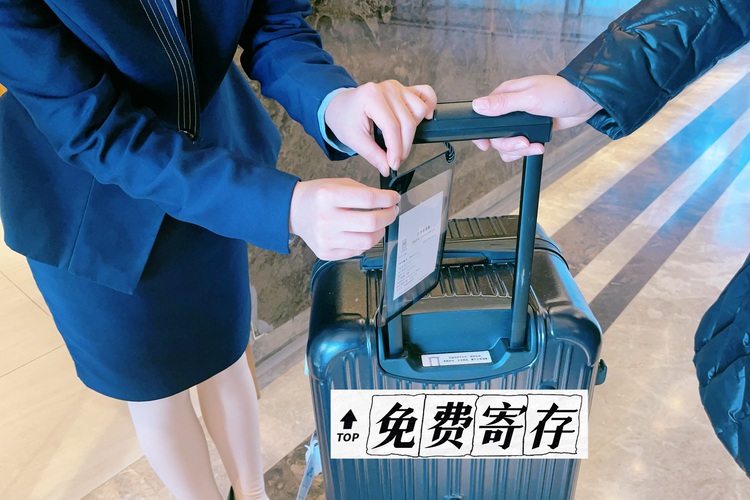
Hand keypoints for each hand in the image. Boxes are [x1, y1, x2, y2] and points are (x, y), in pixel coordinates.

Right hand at [289, 178, 399, 260]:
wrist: (294, 211)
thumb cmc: (319, 196)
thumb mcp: (338, 184)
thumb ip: (363, 191)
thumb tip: (388, 202)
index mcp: (328, 196)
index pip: (368, 198)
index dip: (388, 199)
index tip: (394, 198)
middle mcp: (325, 219)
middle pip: (370, 223)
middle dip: (388, 216)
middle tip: (391, 211)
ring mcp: (325, 239)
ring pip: (367, 241)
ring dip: (380, 231)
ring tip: (379, 223)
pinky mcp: (326, 253)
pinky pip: (357, 251)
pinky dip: (365, 241)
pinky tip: (363, 233)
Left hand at [325, 80, 436, 175]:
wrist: (340, 105)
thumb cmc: (345, 118)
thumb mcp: (353, 139)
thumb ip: (372, 154)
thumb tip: (388, 168)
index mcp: (371, 96)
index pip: (392, 127)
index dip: (395, 149)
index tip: (393, 165)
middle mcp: (387, 88)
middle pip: (408, 122)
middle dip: (404, 146)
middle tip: (395, 160)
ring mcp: (398, 87)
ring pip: (419, 110)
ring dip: (413, 129)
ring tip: (399, 139)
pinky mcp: (405, 89)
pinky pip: (426, 94)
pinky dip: (429, 105)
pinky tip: (424, 118)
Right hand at [471, 75, 601, 161]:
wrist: (586, 102)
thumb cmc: (561, 93)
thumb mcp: (530, 98)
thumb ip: (503, 104)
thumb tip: (478, 105)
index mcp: (506, 95)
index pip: (484, 115)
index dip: (482, 133)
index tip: (485, 144)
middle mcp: (510, 109)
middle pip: (495, 135)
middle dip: (508, 144)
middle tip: (523, 143)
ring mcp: (520, 122)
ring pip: (507, 144)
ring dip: (519, 150)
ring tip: (533, 146)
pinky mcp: (531, 131)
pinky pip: (520, 148)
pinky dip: (527, 151)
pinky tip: (538, 146)